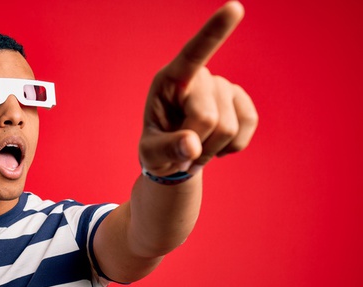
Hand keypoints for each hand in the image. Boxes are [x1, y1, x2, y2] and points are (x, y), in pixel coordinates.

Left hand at [139, 1, 257, 175]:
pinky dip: (232, 146)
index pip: (193, 53)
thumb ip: (166, 150)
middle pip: (207, 118)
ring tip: (196, 146)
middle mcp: (199, 76)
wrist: (177, 159)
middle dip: (196, 142)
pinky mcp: (242, 101)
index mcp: (170, 80)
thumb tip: (191, 146)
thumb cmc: (158, 151)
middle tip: (183, 148)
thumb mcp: (151, 155)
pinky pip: (248, 125)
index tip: (235, 7)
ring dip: (211, 148)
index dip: (215, 31)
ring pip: (228, 127)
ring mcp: (223, 86)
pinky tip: (216, 145)